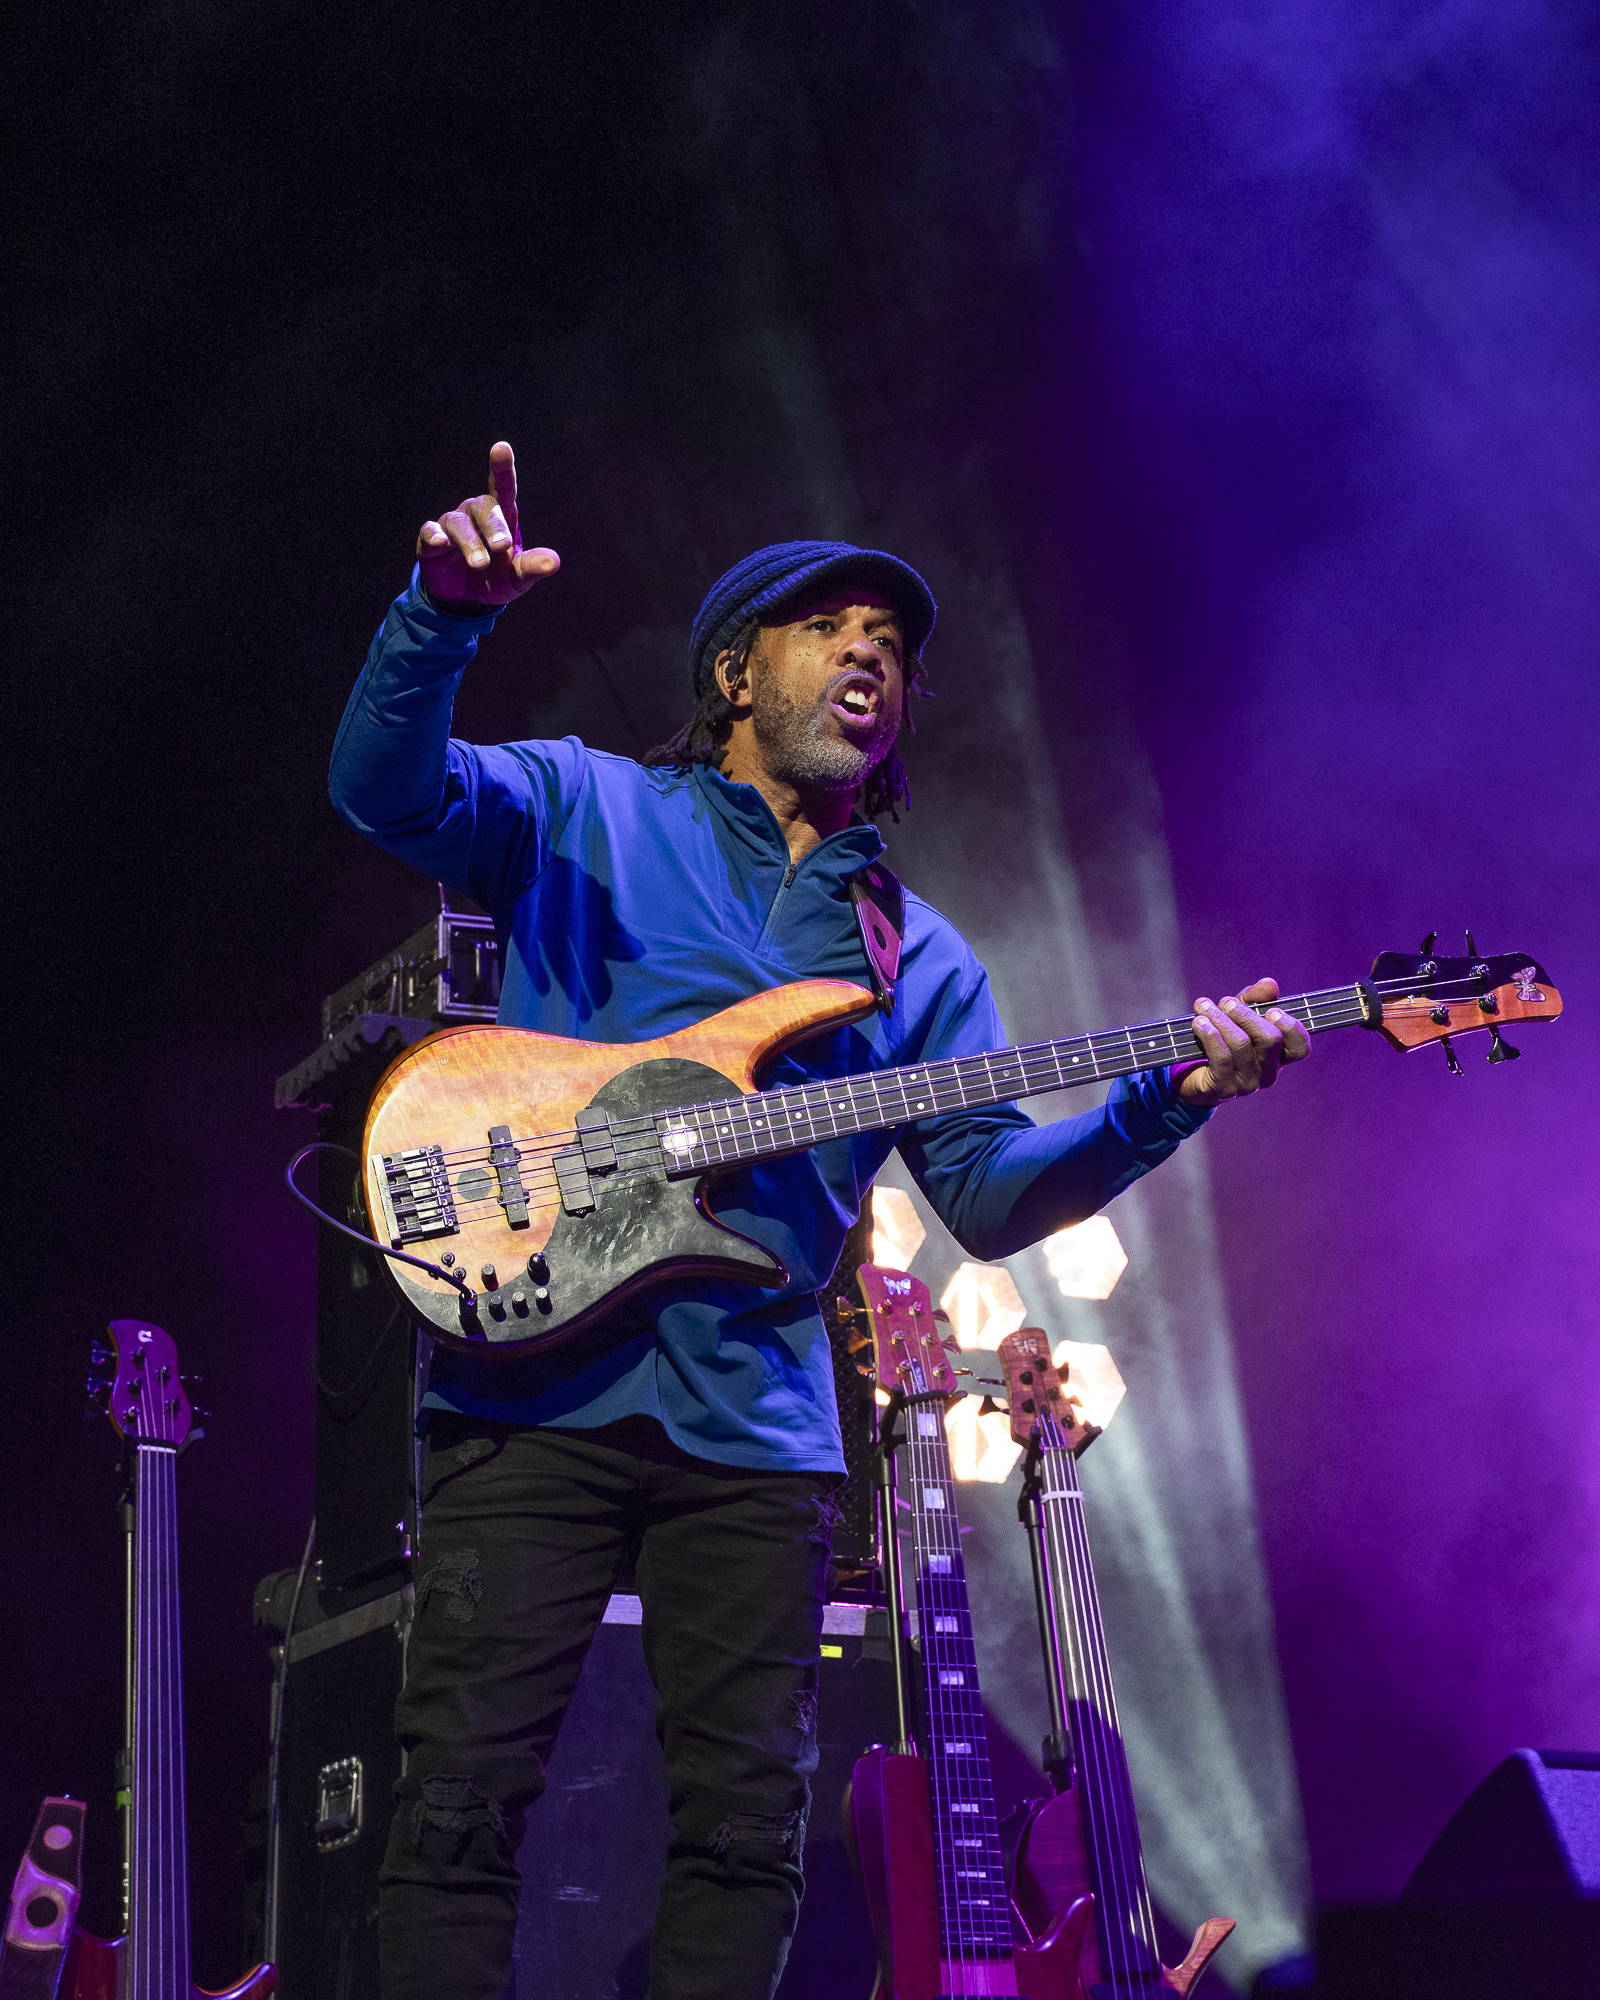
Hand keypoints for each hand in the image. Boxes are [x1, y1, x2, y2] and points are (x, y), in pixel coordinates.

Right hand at [416, 441, 559, 611]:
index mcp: (500, 518)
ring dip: (470, 542)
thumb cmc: (494, 579)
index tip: (501, 448)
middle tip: (503, 547)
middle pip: (483, 506)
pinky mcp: (430, 542)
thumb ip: (531, 568)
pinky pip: (429, 532)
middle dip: (494, 525)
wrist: (463, 598)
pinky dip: (434, 536)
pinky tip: (440, 543)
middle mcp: (475, 515)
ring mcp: (451, 526)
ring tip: (480, 564)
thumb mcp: (515, 579)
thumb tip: (554, 562)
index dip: (501, 468)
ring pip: (458, 522)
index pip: (503, 488)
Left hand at [1176, 978, 1310, 1105]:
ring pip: (1241, 1044)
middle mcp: (1268, 1072)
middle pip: (1270, 1039)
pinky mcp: (1224, 1088)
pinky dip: (1209, 1034)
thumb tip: (1269, 985)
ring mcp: (1247, 1083)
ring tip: (1204, 1007)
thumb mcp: (1239, 1014)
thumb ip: (1255, 998)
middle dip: (1246, 1014)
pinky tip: (1199, 1023)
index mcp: (1279, 1056)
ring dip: (1220, 1019)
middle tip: (1226, 1002)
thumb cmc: (1223, 1040)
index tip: (1271, 1010)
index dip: (1291, 1027)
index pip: (1300, 1047)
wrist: (1193, 1072)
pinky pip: (1221, 1057)